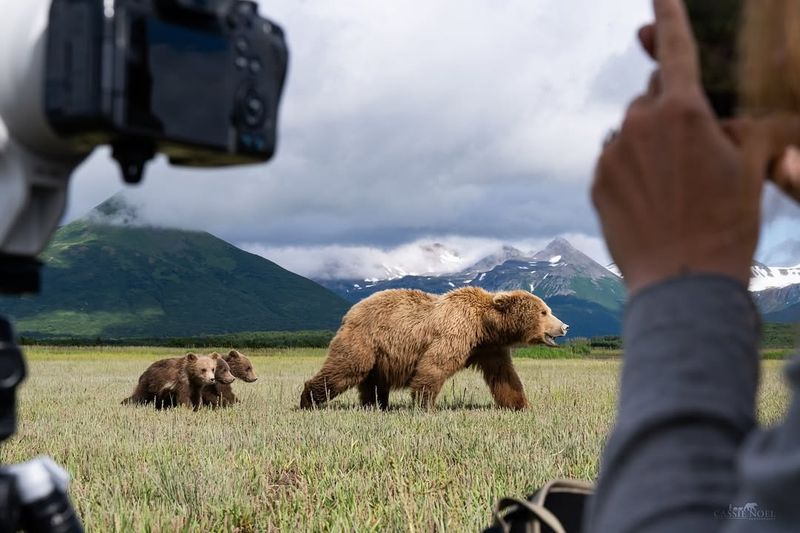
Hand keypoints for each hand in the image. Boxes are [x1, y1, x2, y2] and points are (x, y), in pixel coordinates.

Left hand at [592, 0, 771, 294]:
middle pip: (653, 98)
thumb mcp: (750, 165)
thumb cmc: (726, 223)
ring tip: (671, 189)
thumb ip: (732, 124)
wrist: (683, 280)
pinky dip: (629, 170)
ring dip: (647, 145)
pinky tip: (649, 201)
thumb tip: (712, 114)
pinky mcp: (595, 181)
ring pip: (631, 132)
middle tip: (691, 156)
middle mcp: (639, 124)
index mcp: (683, 111)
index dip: (670, 17)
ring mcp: (612, 153)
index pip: (676, 50)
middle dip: (670, 113)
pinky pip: (614, 160)